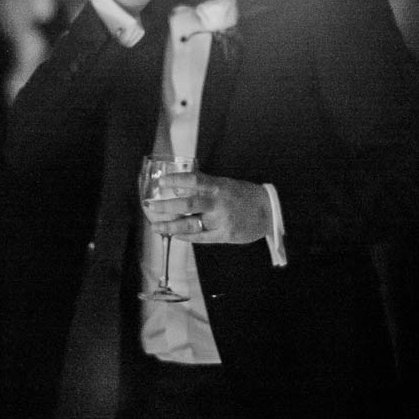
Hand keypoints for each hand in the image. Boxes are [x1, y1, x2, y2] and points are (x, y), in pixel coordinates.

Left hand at [145, 171, 269, 244]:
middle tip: (149, 205)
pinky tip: (174, 235)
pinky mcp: (224, 235)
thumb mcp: (225, 183)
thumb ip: (204, 184)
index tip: (160, 181)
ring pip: (191, 224)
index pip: (194, 180)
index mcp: (219, 186)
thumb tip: (178, 184)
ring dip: (170, 226)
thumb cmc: (244, 195)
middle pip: (188, 204)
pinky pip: (200, 238)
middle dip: (166, 206)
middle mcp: (218, 203)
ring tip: (155, 226)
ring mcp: (221, 220)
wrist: (269, 212)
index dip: (176, 180)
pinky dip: (185, 236)